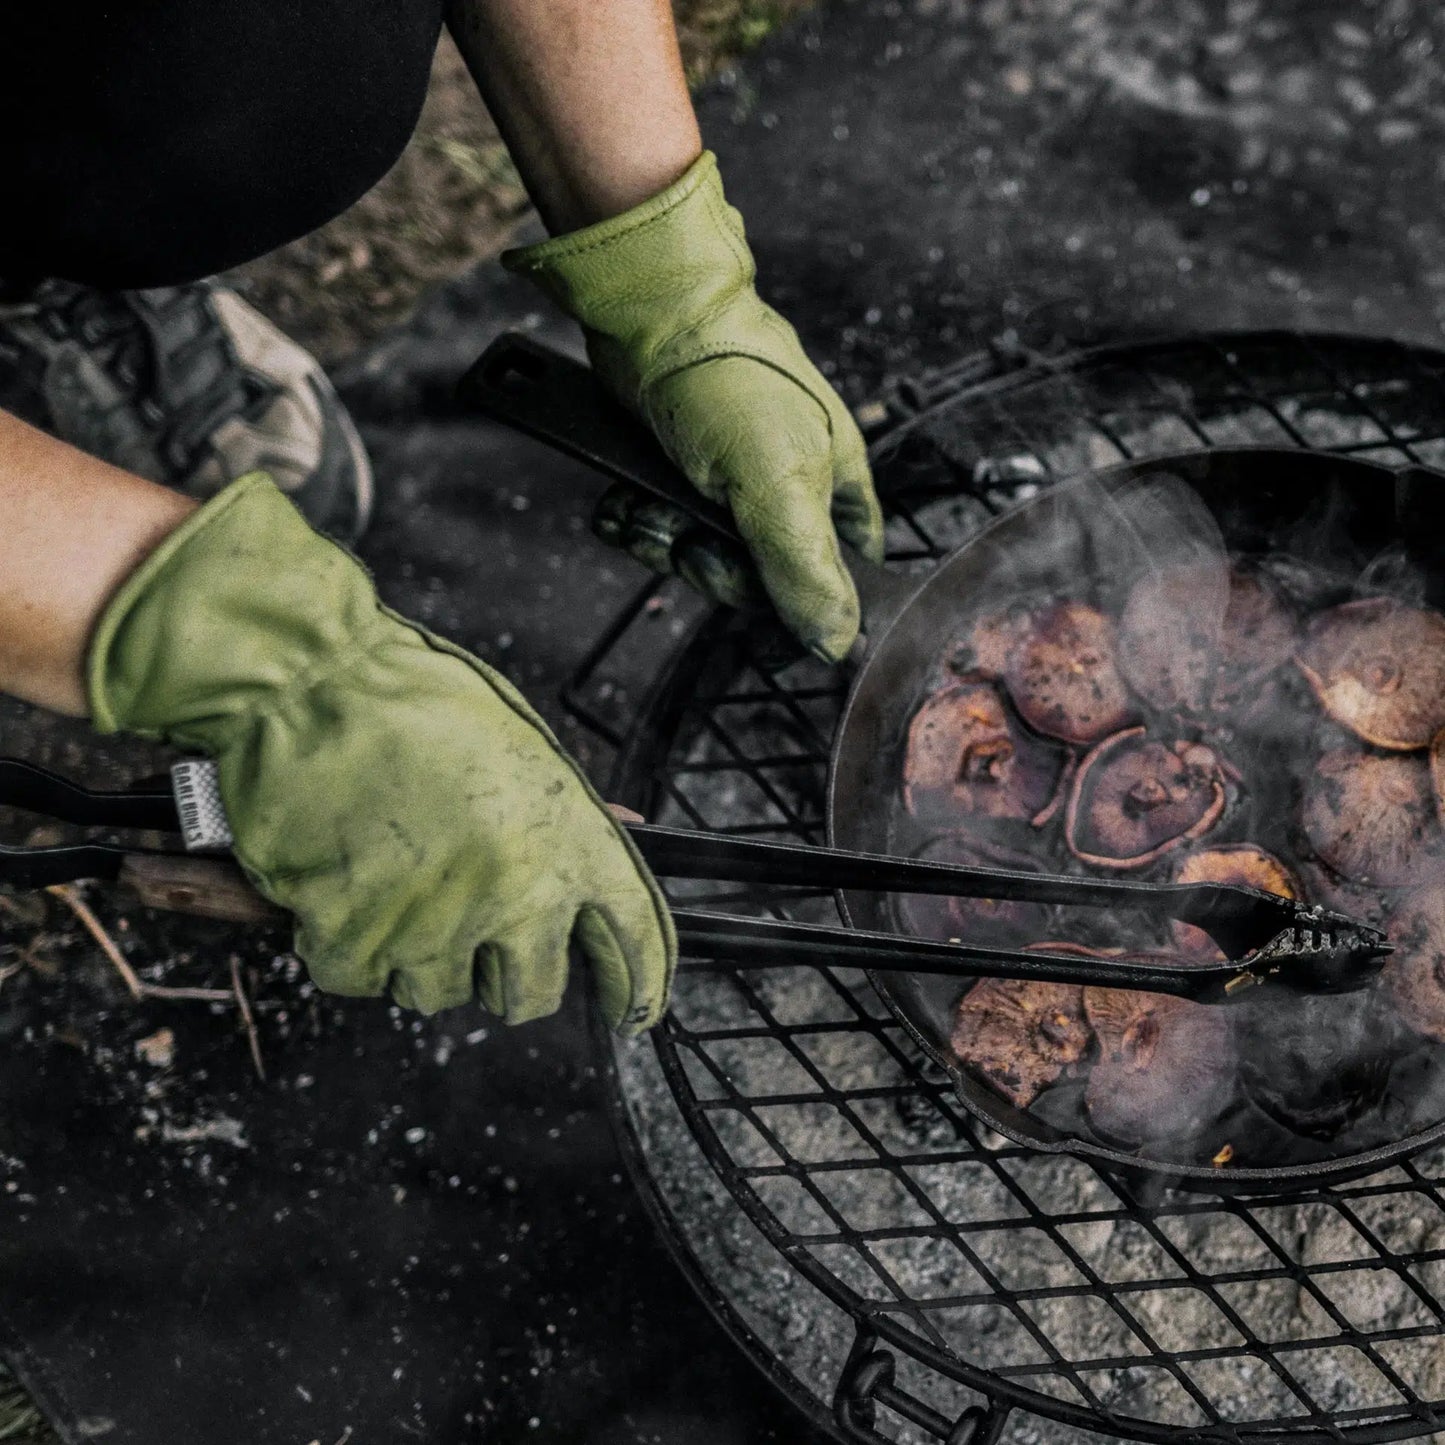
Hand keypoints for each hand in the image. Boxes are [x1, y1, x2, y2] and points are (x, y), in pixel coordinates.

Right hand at [88, 474, 674, 1030]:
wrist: (310, 687)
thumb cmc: (415, 702)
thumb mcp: (523, 749)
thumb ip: (566, 816)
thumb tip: (625, 831)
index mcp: (572, 843)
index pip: (636, 941)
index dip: (640, 987)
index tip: (634, 1008)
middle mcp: (517, 897)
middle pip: (533, 995)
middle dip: (506, 976)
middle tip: (475, 932)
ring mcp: (436, 927)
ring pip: (440, 992)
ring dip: (418, 953)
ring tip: (394, 879)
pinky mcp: (358, 942)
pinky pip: (359, 978)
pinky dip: (346, 944)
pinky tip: (342, 884)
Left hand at [504, 151, 884, 662]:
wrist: (647, 316)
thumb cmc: (729, 382)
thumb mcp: (778, 485)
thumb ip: (805, 570)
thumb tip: (835, 644)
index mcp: (835, 492)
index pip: (839, 582)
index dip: (801, 609)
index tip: (765, 625)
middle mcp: (787, 491)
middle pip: (755, 582)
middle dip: (710, 569)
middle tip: (690, 543)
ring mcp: (727, 484)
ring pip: (698, 558)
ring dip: (661, 544)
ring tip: (644, 509)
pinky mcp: (675, 473)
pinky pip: (657, 528)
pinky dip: (633, 523)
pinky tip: (620, 504)